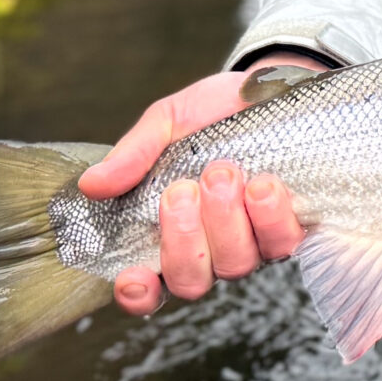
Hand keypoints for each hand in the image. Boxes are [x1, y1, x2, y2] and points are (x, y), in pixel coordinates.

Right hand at [80, 54, 319, 315]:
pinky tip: (262, 184)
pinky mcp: (290, 228)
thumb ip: (133, 155)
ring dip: (225, 221)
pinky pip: (281, 242)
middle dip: (183, 239)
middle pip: (190, 281)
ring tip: (222, 172)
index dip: (137, 292)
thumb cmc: (212, 113)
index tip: (132, 275)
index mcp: (169, 231)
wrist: (270, 88)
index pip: (147, 287)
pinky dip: (269, 216)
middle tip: (182, 190)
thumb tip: (91, 185)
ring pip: (235, 265)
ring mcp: (252, 244)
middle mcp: (210, 249)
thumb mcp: (167, 123)